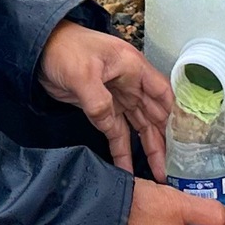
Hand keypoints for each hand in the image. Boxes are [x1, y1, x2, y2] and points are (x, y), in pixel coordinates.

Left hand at [39, 20, 171, 176]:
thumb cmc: (65, 50)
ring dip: (148, 149)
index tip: (185, 141)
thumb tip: (110, 126)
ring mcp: (116, 97)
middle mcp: (130, 83)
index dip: (175, 116)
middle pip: (154, 115)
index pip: (163, 94)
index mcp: (133, 68)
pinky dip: (122, 149)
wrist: (39, 49)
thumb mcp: (82, 73)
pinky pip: (116, 132)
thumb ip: (98, 101)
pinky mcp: (100, 108)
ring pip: (138, 126)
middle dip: (164, 140)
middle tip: (173, 168)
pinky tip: (126, 167)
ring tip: (158, 175)